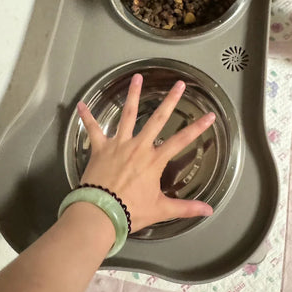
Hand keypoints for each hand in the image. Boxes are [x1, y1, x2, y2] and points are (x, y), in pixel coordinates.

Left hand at [77, 74, 214, 233]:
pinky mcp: (100, 148)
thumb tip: (209, 211)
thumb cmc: (131, 211)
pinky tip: (81, 104)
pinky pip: (93, 129)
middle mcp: (138, 147)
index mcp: (154, 160)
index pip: (181, 140)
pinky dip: (87, 117)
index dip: (198, 127)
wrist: (100, 213)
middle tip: (178, 84)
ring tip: (137, 78)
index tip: (209, 115)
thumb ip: (186, 208)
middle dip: (170, 100)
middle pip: (157, 119)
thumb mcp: (161, 210)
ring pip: (127, 115)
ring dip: (132, 95)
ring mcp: (118, 144)